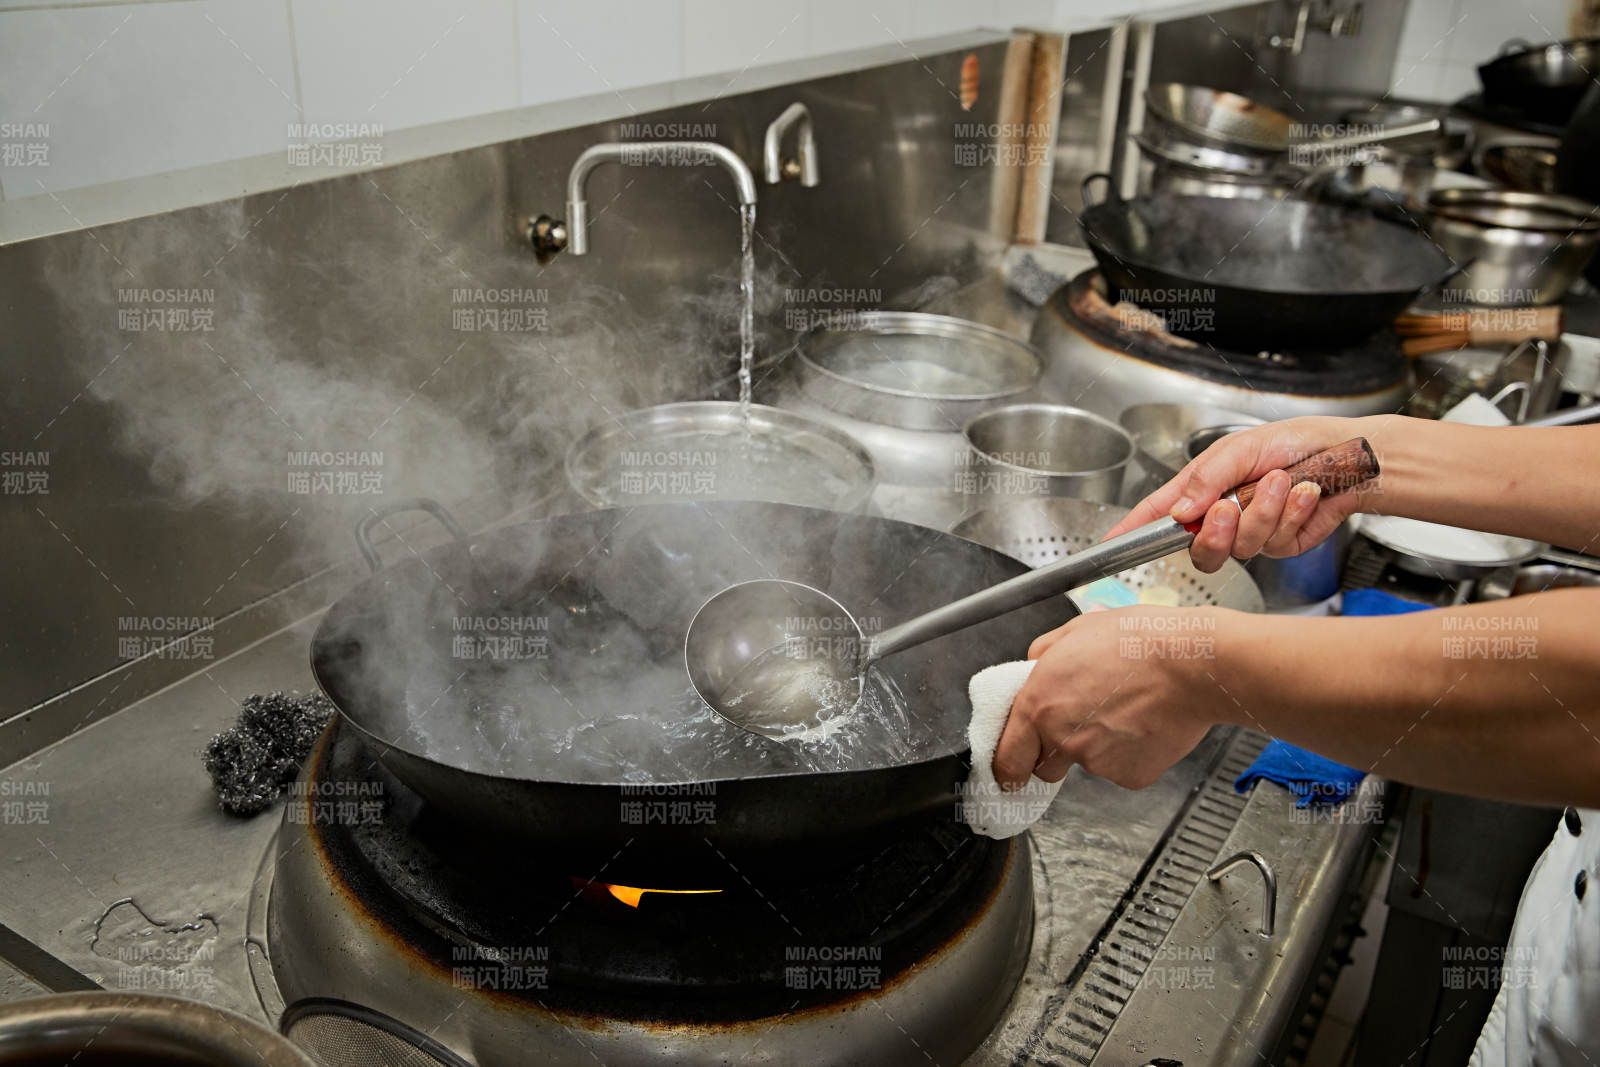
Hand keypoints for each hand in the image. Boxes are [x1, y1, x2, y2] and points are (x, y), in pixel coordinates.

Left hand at [992, 607, 1225, 790]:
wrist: (1194, 664)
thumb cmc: (1142, 642)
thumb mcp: (1078, 629)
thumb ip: (1044, 653)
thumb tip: (1034, 665)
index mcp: (1039, 703)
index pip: (1007, 757)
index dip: (1008, 765)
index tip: (1011, 770)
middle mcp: (1062, 738)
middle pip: (1044, 767)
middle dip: (1055, 752)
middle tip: (1082, 721)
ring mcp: (1097, 762)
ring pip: (1087, 764)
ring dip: (1098, 746)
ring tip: (1124, 709)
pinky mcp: (1130, 775)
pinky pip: (1121, 769)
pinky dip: (1129, 754)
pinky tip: (1143, 724)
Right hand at [1105, 415, 1383, 572]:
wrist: (1349, 457)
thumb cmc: (1296, 441)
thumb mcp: (1241, 447)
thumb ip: (1207, 479)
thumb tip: (1179, 512)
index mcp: (1203, 488)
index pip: (1158, 514)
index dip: (1132, 531)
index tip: (1110, 545)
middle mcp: (1223, 515)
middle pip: (1199, 548)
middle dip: (1216, 531)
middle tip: (1231, 505)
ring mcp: (1252, 533)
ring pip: (1242, 547)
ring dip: (1267, 510)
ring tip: (1285, 480)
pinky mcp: (1281, 544)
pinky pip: (1276, 544)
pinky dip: (1293, 514)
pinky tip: (1306, 494)